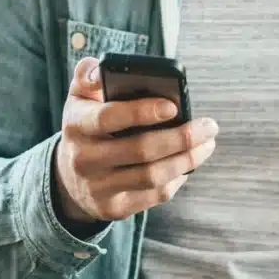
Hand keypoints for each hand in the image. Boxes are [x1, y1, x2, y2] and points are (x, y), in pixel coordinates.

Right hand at [53, 56, 218, 225]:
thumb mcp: (80, 97)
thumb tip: (102, 69)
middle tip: (209, 126)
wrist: (69, 176)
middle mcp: (84, 159)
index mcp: (77, 124)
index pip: (109, 117)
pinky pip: (153, 195)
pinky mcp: (113, 208)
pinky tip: (189, 164)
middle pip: (140, 150)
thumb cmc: (87, 125)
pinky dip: (177, 178)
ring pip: (152, 176)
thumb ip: (89, 75)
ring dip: (187, 159)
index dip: (142, 112)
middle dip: (181, 138)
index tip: (173, 106)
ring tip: (207, 144)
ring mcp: (98, 187)